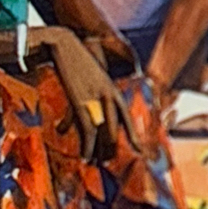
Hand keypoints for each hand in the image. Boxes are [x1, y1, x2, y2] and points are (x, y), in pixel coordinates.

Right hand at [43, 28, 139, 160]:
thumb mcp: (96, 78)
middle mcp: (109, 98)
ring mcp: (96, 101)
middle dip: (110, 150)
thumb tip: (96, 112)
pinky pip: (87, 131)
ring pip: (102, 135)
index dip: (133, 137)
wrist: (67, 46)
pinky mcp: (80, 103)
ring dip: (96, 152)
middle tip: (105, 162)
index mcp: (114, 92)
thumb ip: (100, 94)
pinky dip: (86, 146)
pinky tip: (84, 156)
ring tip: (92, 163)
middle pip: (114, 132)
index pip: (127, 120)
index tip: (140, 152)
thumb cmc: (80, 62)